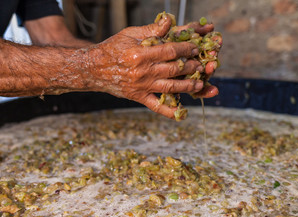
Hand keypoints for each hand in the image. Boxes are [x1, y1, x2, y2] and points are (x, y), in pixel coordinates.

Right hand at [83, 15, 217, 118]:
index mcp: (141, 53)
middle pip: (174, 69)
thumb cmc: (112, 48)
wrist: (93, 69)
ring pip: (171, 87)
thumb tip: (169, 21)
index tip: (195, 48)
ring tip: (200, 84)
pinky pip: (157, 106)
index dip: (186, 49)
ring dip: (188, 86)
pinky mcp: (139, 97)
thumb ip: (151, 30)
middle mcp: (143, 71)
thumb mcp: (129, 34)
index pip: (170, 51)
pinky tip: (182, 114)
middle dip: (192, 66)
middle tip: (203, 65)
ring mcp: (142, 86)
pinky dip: (170, 112)